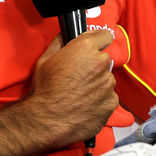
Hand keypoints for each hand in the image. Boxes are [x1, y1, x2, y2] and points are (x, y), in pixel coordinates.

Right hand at [26, 30, 119, 145]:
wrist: (46, 120)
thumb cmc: (44, 89)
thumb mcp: (45, 59)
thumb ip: (59, 42)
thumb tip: (66, 35)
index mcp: (86, 48)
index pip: (104, 36)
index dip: (97, 42)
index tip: (93, 49)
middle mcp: (101, 63)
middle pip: (103, 61)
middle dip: (94, 66)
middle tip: (78, 78)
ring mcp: (108, 84)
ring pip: (106, 80)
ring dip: (97, 85)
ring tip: (79, 95)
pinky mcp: (111, 103)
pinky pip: (109, 98)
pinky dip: (100, 101)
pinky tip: (85, 106)